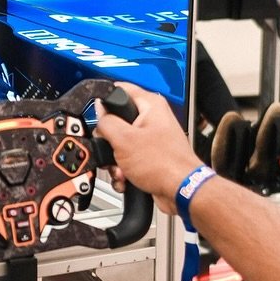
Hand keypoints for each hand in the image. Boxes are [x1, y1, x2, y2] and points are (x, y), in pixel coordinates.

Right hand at [94, 83, 202, 213]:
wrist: (181, 191)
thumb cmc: (164, 164)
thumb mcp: (124, 139)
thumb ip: (107, 122)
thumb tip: (99, 112)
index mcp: (150, 105)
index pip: (121, 89)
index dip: (105, 101)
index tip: (98, 115)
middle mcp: (152, 119)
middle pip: (117, 120)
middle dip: (109, 141)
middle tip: (111, 150)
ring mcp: (152, 138)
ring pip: (120, 143)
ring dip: (114, 160)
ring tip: (120, 169)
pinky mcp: (150, 156)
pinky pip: (128, 159)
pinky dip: (123, 170)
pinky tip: (125, 178)